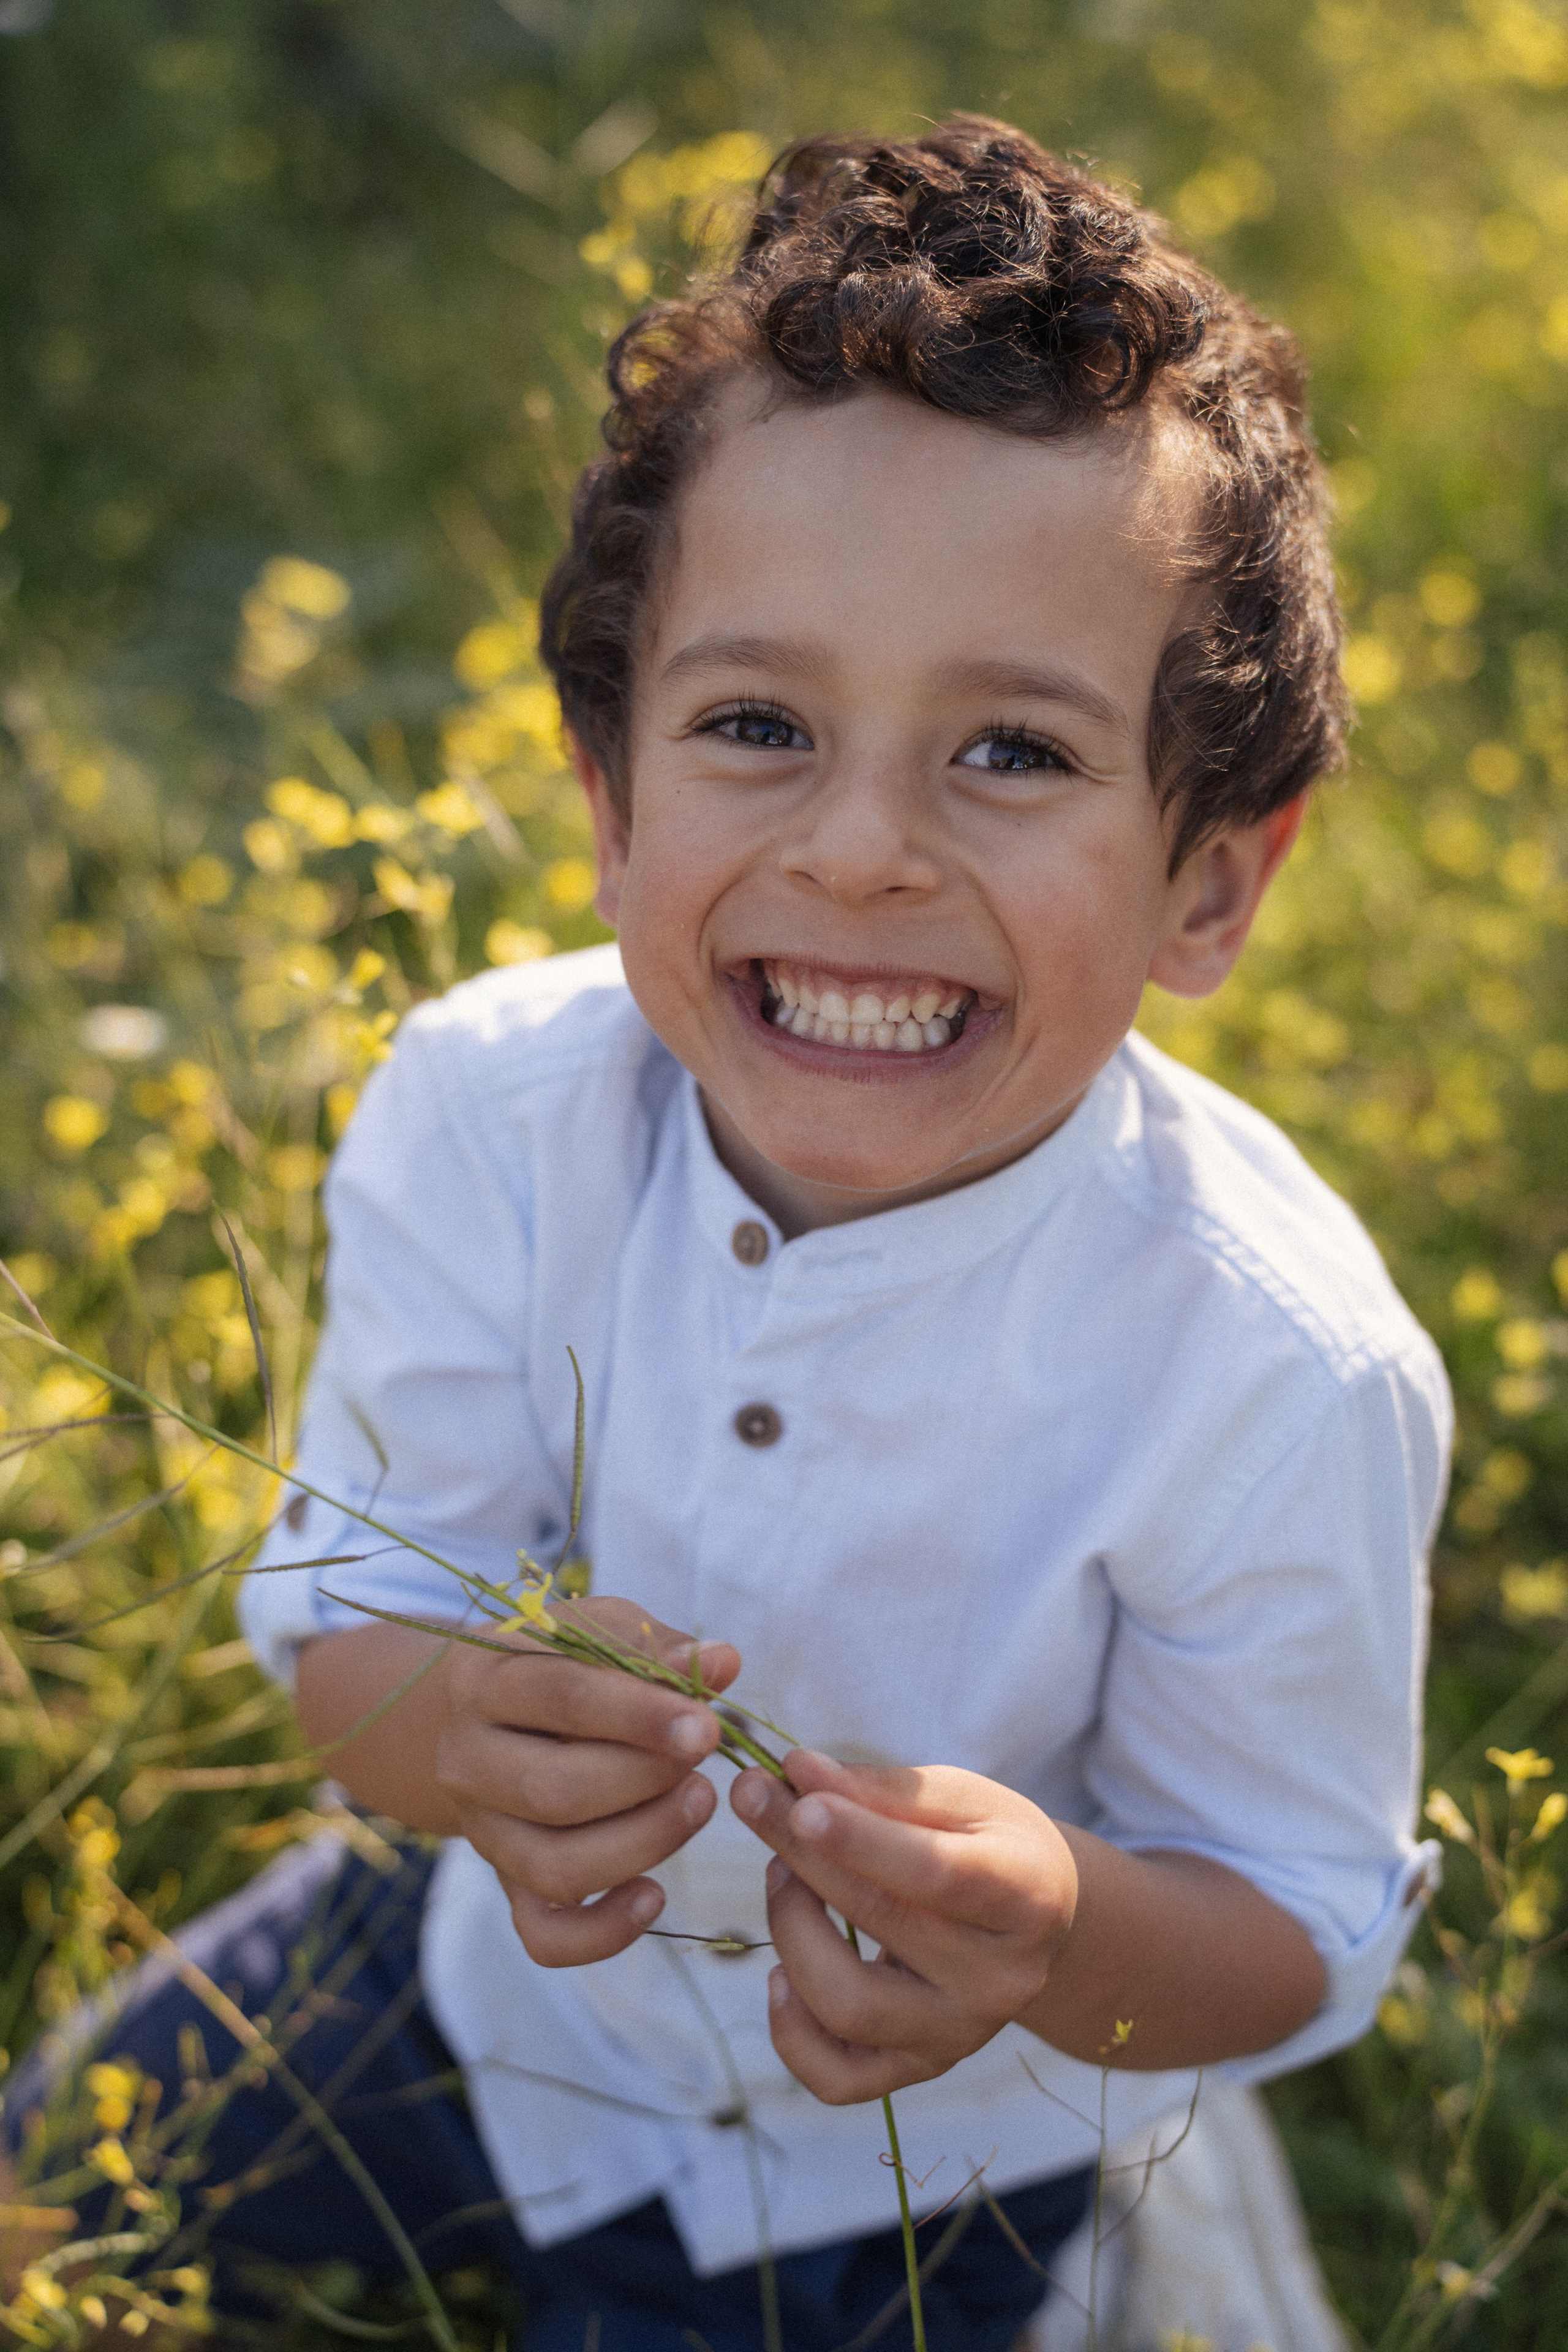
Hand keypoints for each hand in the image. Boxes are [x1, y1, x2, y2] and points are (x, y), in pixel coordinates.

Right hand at [435, 1599, 739, 1966]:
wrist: (482, 1717)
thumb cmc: (560, 1666)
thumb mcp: (597, 1633)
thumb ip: (656, 1648)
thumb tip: (723, 1662)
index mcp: (487, 1682)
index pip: (562, 1698)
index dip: (640, 1716)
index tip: (707, 1727)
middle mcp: (469, 1761)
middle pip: (554, 1792)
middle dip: (645, 1783)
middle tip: (705, 1767)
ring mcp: (484, 1833)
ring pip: (553, 1867)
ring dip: (641, 1844)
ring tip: (698, 1804)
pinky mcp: (507, 1886)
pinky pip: (544, 1936)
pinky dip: (604, 1933)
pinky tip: (655, 1895)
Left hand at [730, 1749, 1077, 2103]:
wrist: (1037, 1921)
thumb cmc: (990, 1843)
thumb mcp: (958, 1798)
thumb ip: (879, 1789)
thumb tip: (795, 1773)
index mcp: (1026, 1897)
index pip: (937, 1873)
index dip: (862, 1839)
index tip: (799, 1801)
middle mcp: (1000, 1981)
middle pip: (881, 1923)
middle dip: (803, 1856)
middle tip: (754, 1797)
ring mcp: (958, 2036)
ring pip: (848, 2006)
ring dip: (790, 1930)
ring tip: (780, 1873)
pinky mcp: (918, 2071)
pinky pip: (835, 2078)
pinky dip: (789, 2030)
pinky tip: (779, 1974)